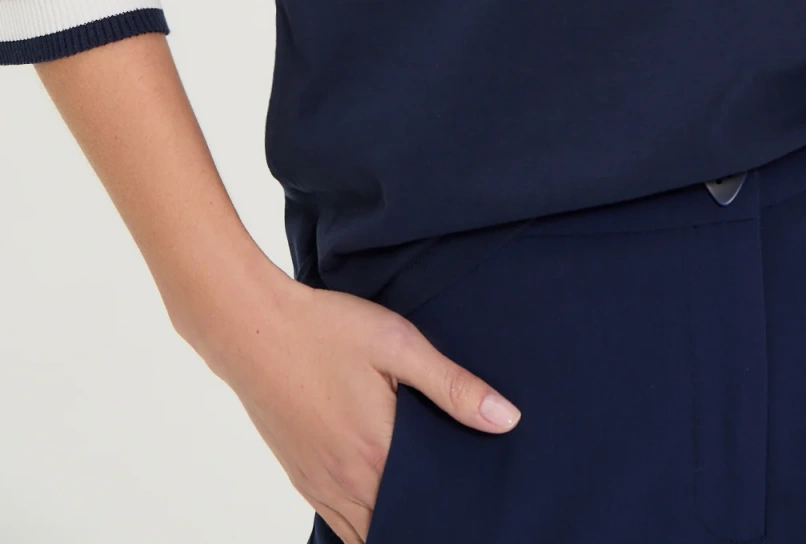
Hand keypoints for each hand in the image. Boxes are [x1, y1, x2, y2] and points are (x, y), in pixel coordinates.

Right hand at [181, 262, 521, 543]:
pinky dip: (363, 523)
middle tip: (455, 500)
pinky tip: (382, 497)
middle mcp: (347, 484)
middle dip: (427, 519)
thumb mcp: (399, 345)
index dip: (455, 508)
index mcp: (378, 454)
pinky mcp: (302, 479)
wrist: (253, 328)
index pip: (429, 507)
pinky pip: (339, 525)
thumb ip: (453, 386)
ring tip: (423, 499)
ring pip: (365, 534)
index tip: (476, 501)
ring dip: (394, 524)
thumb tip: (506, 420)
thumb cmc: (326, 330)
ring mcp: (320, 486)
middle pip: (398, 527)